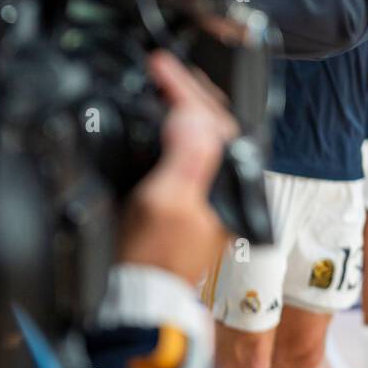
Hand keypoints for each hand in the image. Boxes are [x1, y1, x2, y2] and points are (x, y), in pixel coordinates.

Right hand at [117, 51, 234, 283]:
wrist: (138, 304)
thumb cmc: (151, 263)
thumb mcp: (166, 205)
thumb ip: (185, 157)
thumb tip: (191, 115)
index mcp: (230, 183)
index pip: (212, 119)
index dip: (183, 86)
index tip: (160, 64)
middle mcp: (227, 188)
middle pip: (215, 124)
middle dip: (190, 90)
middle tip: (164, 67)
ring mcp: (209, 196)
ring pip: (204, 137)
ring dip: (184, 108)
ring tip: (163, 85)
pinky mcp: (189, 205)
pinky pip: (187, 154)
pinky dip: (174, 132)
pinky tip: (160, 124)